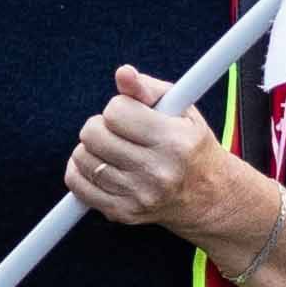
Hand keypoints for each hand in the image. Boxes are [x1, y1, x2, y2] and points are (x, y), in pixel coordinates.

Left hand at [61, 68, 260, 249]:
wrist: (207, 196)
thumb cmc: (190, 144)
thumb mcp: (181, 109)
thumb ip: (147, 88)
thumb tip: (123, 73)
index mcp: (174, 142)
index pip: (115, 111)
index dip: (119, 107)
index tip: (131, 114)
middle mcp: (157, 172)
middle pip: (93, 134)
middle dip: (101, 126)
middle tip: (118, 131)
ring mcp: (139, 196)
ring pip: (82, 158)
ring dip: (91, 148)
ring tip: (114, 149)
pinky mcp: (123, 213)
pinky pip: (78, 185)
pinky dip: (80, 171)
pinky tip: (99, 165)